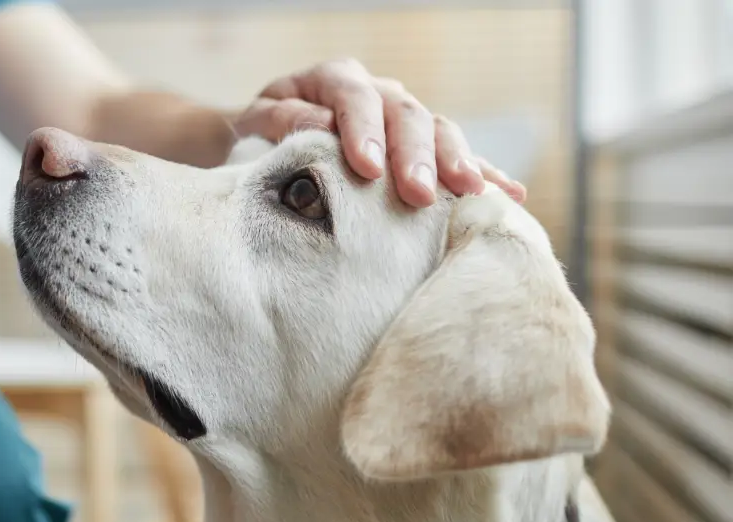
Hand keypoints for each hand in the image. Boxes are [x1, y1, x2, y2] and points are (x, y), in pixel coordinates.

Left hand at [233, 59, 526, 207]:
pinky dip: (485, 174)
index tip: (367, 169)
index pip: (354, 97)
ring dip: (457, 162)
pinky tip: (509, 195)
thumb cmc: (261, 136)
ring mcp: (404, 118)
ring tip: (471, 193)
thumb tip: (319, 126)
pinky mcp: (422, 148)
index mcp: (334, 79)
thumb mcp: (257, 125)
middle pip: (406, 115)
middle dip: (415, 156)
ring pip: (440, 131)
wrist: (269, 142)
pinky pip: (459, 156)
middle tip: (418, 194)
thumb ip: (282, 121)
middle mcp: (377, 93)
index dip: (363, 131)